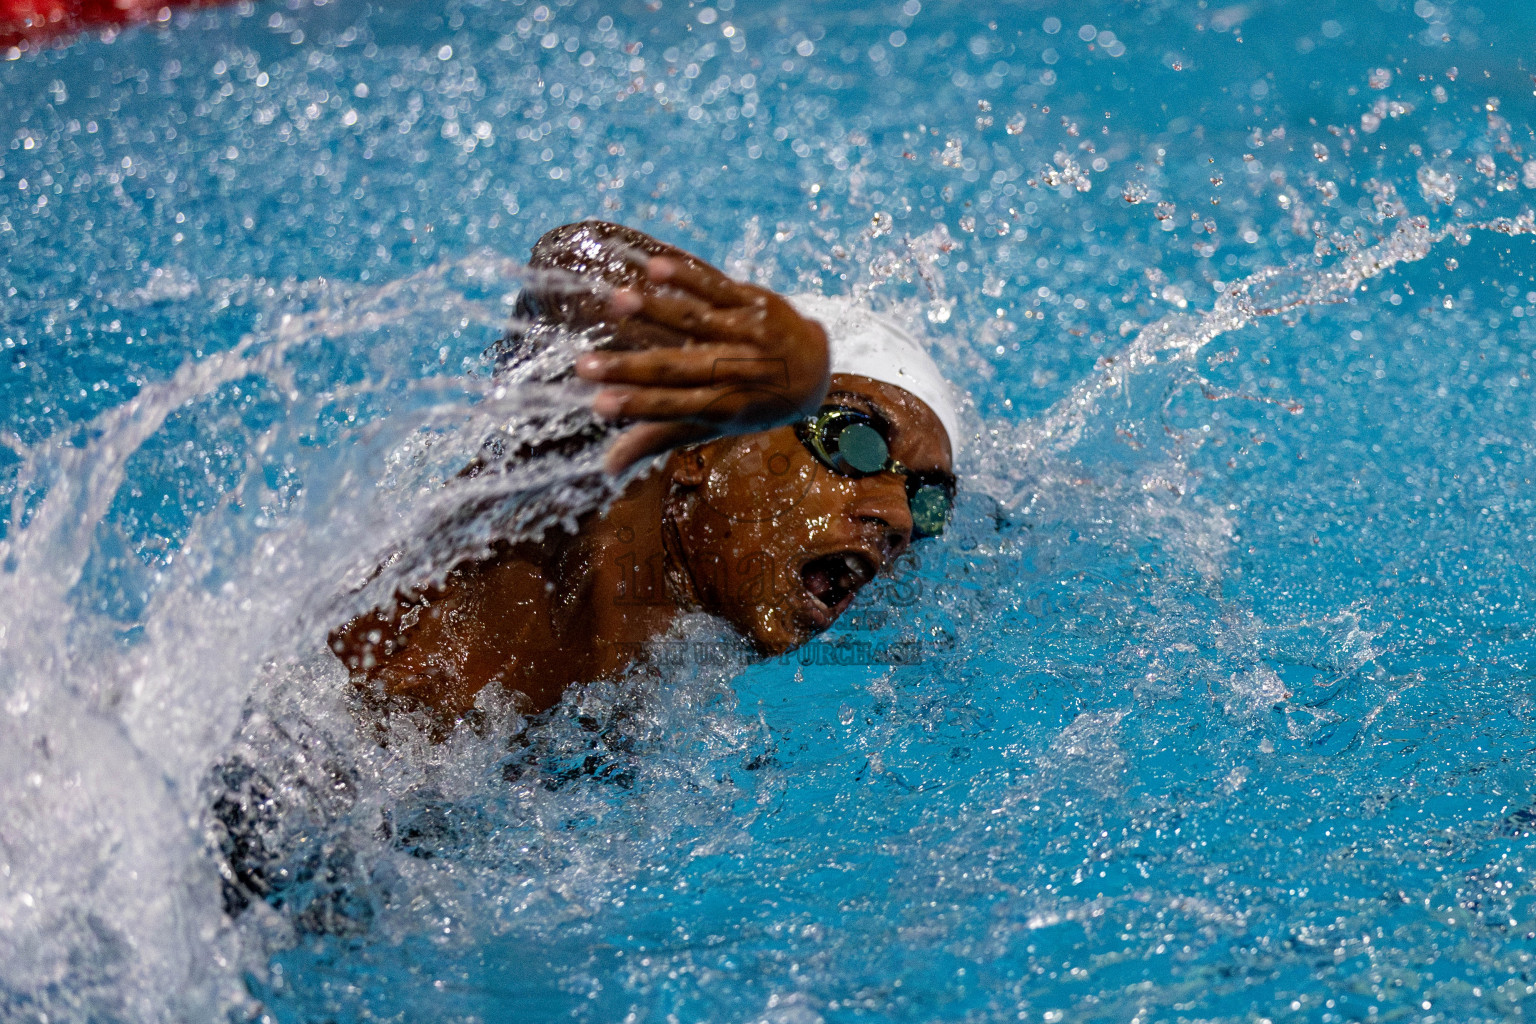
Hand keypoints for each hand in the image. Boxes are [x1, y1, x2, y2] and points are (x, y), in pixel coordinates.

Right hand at [572, 249, 829, 473]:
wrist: (814, 368)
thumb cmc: (749, 404)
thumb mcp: (710, 426)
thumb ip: (657, 440)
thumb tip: (606, 469)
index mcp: (725, 408)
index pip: (674, 408)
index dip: (638, 407)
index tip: (599, 405)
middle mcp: (738, 372)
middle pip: (678, 369)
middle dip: (630, 368)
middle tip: (584, 366)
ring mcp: (748, 334)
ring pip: (696, 321)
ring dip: (656, 311)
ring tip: (617, 302)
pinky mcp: (755, 302)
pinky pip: (718, 287)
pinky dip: (688, 277)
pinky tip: (655, 268)